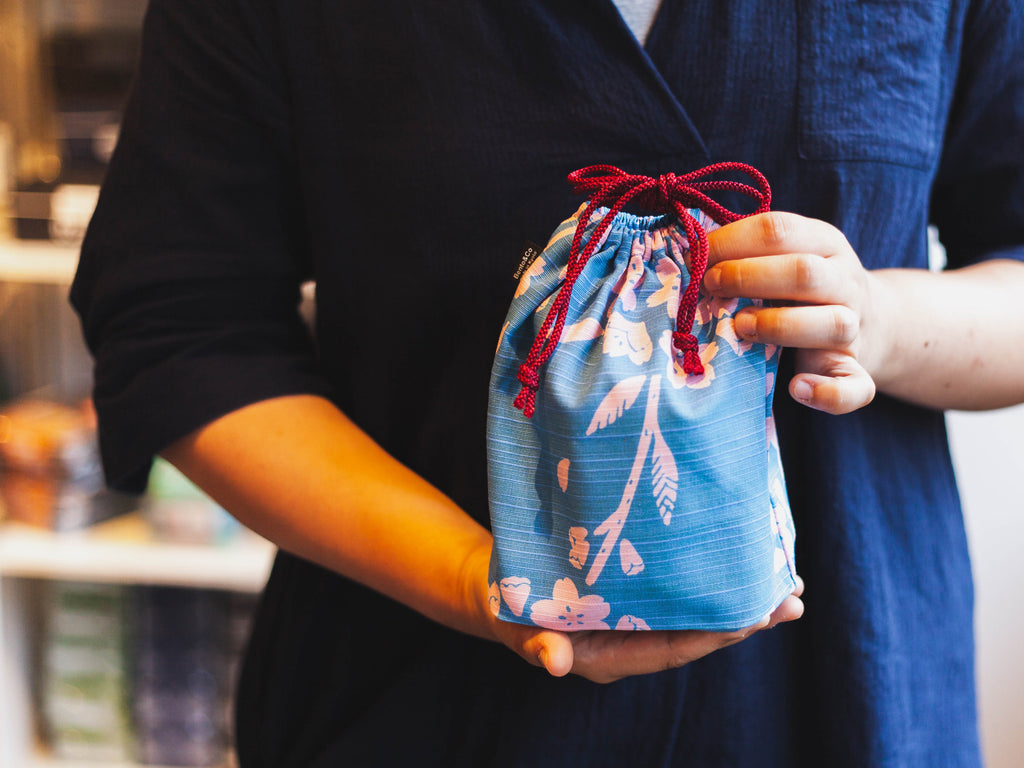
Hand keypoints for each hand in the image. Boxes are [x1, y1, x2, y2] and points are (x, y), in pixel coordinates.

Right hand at [467, 545, 803, 683]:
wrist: (500, 590)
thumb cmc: (510, 609)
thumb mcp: (518, 626)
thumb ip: (537, 646)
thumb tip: (552, 664)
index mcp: (615, 654)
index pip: (677, 647)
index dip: (718, 633)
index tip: (757, 615)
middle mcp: (636, 639)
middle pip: (700, 631)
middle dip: (747, 615)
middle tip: (793, 598)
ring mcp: (640, 617)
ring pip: (699, 610)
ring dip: (740, 595)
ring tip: (785, 579)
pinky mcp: (638, 591)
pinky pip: (683, 589)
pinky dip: (713, 575)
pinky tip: (739, 556)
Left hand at [704, 212, 880, 413]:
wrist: (870, 323)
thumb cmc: (801, 287)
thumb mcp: (783, 256)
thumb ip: (747, 252)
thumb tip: (687, 254)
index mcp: (824, 243)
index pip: (779, 231)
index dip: (732, 241)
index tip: (697, 256)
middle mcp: (845, 282)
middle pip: (804, 273)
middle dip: (749, 277)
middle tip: (711, 286)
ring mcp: (854, 327)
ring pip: (833, 324)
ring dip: (780, 326)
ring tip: (741, 328)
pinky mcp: (855, 370)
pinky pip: (855, 386)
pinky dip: (829, 393)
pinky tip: (797, 389)